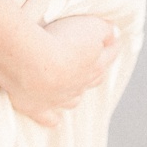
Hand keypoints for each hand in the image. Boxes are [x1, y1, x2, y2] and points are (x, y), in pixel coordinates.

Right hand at [6, 15, 121, 125]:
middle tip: (93, 62)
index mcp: (94, 65)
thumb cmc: (60, 41)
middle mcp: (80, 85)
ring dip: (75, 93)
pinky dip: (53, 118)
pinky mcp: (38, 108)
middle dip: (95, 70)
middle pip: (93, 79)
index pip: (109, 54)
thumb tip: (115, 34)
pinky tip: (55, 119)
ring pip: (74, 99)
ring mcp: (59, 98)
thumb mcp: (90, 26)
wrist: (31, 63)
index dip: (112, 46)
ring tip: (72, 86)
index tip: (114, 40)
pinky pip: (49, 117)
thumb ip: (104, 31)